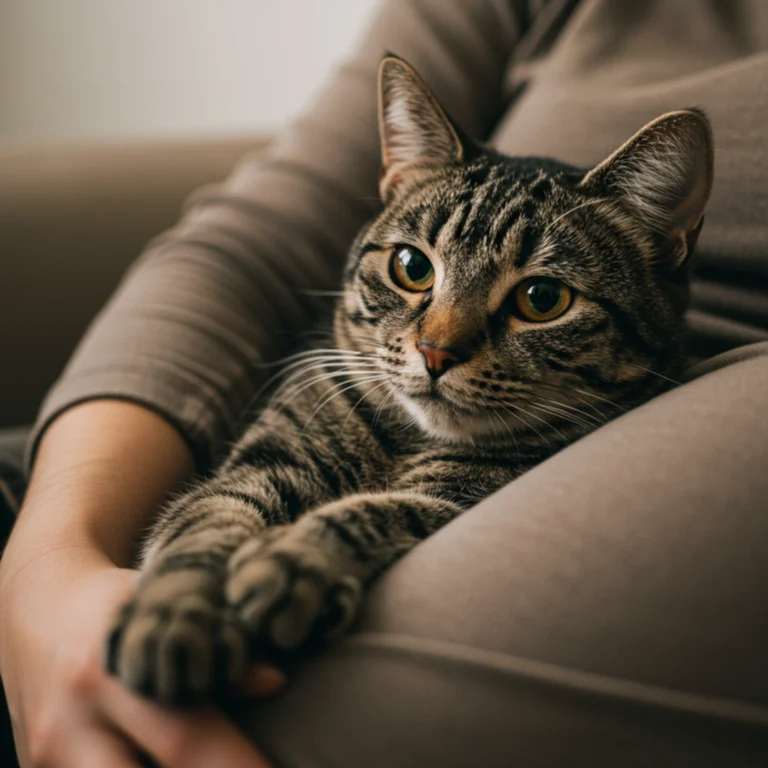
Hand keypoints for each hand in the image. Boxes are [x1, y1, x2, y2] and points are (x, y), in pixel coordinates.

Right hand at [0, 547, 282, 767]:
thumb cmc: (113, 602)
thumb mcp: (161, 605)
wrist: (37, 607)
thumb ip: (212, 641)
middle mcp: (74, 723)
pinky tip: (158, 759)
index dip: (238, 763)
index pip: (185, 737)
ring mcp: (50, 756)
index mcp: (109, 670)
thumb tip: (273, 682)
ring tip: (211, 763)